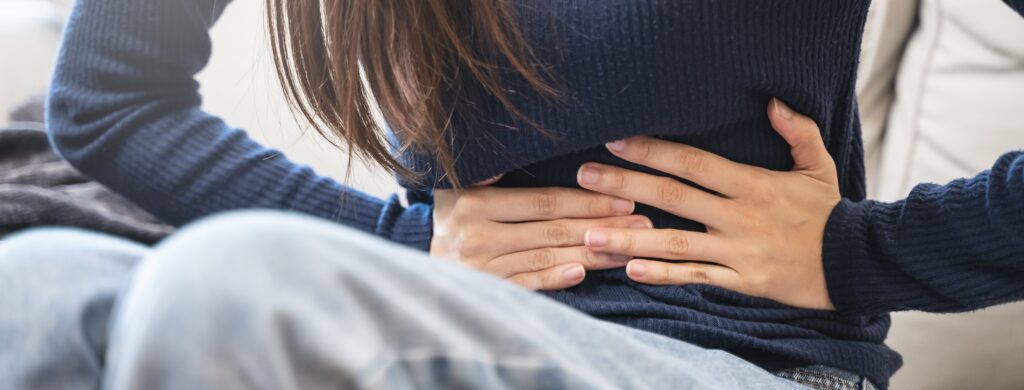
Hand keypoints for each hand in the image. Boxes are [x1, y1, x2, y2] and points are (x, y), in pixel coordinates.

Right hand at [432, 185, 651, 290]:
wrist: (414, 271)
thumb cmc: (450, 222)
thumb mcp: (456, 187)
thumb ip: (485, 170)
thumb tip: (513, 149)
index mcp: (474, 203)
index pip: (543, 200)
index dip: (586, 200)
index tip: (625, 199)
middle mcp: (476, 235)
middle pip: (551, 228)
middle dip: (601, 225)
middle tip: (642, 224)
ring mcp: (480, 268)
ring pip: (546, 257)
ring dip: (592, 253)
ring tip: (628, 249)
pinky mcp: (484, 293)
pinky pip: (526, 284)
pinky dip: (555, 278)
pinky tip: (582, 271)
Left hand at [577, 99, 839, 309]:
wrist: (856, 264)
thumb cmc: (831, 213)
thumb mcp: (819, 166)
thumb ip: (796, 131)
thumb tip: (772, 101)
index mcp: (752, 185)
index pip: (693, 163)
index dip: (653, 150)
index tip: (616, 140)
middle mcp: (739, 216)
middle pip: (672, 197)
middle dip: (625, 184)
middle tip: (583, 175)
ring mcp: (738, 252)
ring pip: (675, 244)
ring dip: (629, 239)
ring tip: (589, 234)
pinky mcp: (741, 282)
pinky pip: (696, 278)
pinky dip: (664, 276)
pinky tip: (631, 271)